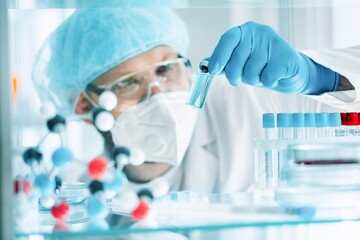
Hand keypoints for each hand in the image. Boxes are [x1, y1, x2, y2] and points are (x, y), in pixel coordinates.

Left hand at [208, 21, 338, 94]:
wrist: (289, 71)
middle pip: (237, 60)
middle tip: (242, 78)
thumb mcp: (240, 63)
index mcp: (243, 32)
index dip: (219, 56)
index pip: (227, 40)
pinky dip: (268, 82)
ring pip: (252, 72)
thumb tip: (204, 65)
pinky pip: (267, 78)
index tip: (213, 71)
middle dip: (236, 75)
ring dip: (254, 80)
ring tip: (261, 74)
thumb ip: (223, 63)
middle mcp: (257, 32)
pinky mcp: (286, 56)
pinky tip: (273, 76)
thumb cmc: (260, 66)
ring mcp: (272, 41)